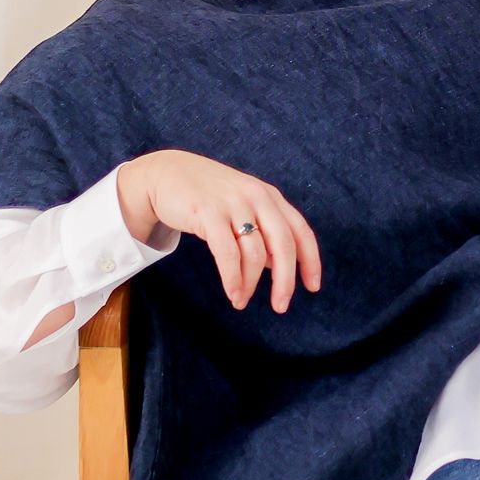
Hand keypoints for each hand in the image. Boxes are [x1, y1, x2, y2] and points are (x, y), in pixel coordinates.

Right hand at [115, 150, 323, 314]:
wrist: (166, 174)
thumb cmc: (208, 196)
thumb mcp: (243, 207)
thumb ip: (263, 232)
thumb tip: (278, 267)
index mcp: (269, 196)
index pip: (300, 231)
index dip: (310, 260)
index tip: (313, 286)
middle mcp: (257, 197)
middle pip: (283, 245)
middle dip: (285, 280)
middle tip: (281, 306)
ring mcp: (233, 204)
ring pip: (254, 254)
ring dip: (250, 284)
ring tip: (241, 301)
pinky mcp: (208, 213)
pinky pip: (228, 254)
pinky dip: (233, 278)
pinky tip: (233, 293)